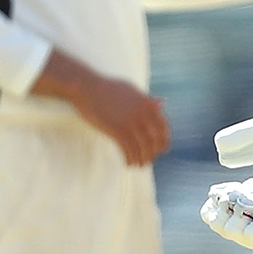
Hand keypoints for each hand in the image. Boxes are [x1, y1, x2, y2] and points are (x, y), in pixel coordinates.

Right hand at [31, 51, 169, 165]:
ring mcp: (131, 122)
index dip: (164, 139)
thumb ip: (148, 99)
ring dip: (142, 158)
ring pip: (142, 146)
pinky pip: (128, 148)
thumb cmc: (109, 88)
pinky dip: (130, 158)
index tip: (163, 148)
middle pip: (154, 139)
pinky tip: (128, 163)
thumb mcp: (133, 90)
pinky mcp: (117, 129)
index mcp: (148, 104)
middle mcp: (143, 114)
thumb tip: (162, 102)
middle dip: (153, 151)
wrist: (89, 88)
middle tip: (149, 159)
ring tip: (139, 165)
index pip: (163, 126)